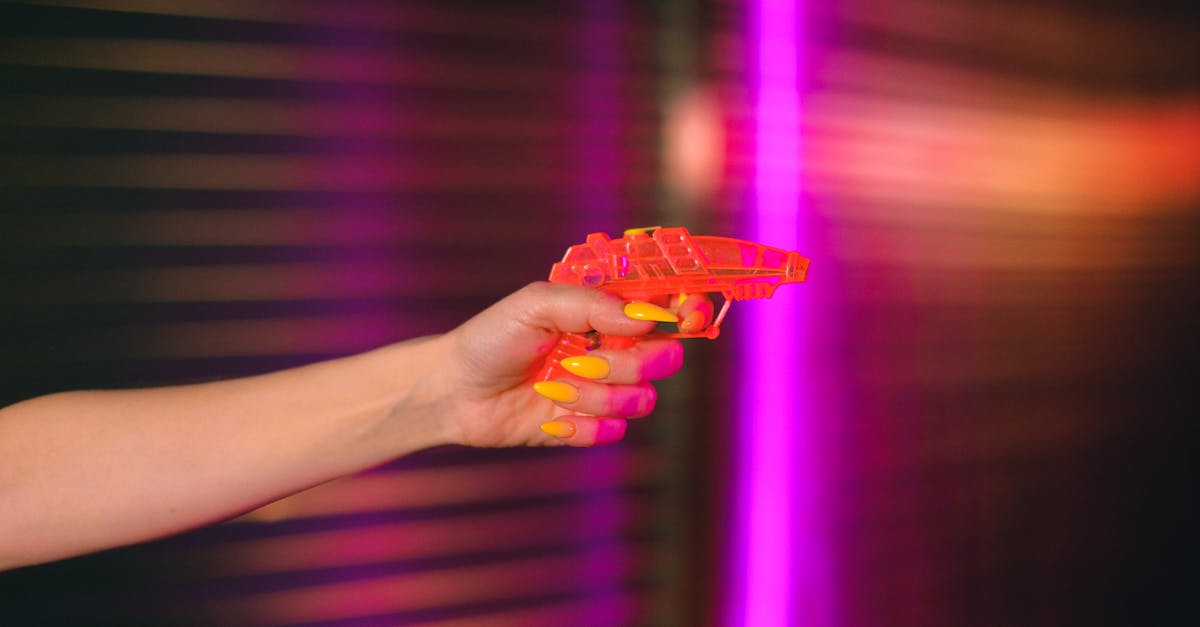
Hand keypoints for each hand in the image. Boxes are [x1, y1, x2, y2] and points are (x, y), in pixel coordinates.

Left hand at [429, 282, 708, 447]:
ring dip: (600, 396)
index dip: (685, 310)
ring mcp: (602, 389)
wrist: (455, 392)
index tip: (686, 317)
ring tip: (556, 389)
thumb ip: (592, 305)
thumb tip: (647, 318)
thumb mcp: (537, 304)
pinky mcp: (587, 426)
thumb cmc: (492, 338)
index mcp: (605, 311)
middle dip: (632, 363)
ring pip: (642, 399)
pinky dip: (585, 426)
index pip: (665, 306)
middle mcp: (612, 348)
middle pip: (666, 357)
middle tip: (587, 361)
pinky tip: (551, 416)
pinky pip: (614, 432)